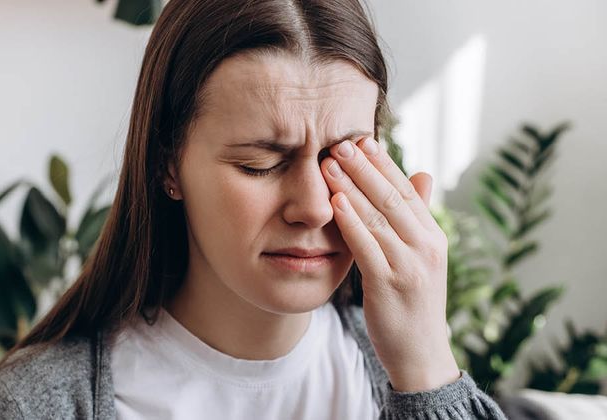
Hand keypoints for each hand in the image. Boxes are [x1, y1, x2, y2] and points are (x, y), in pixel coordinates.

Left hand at [321, 137, 459, 391]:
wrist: (421, 354)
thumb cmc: (414, 303)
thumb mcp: (421, 257)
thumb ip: (416, 217)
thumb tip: (421, 174)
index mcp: (433, 236)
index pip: (407, 190)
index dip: (384, 164)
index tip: (363, 139)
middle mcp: (426, 246)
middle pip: (392, 197)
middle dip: (365, 167)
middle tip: (341, 142)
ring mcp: (410, 265)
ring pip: (379, 217)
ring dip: (352, 186)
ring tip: (330, 162)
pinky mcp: (390, 284)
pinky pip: (367, 246)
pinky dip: (351, 221)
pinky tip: (335, 202)